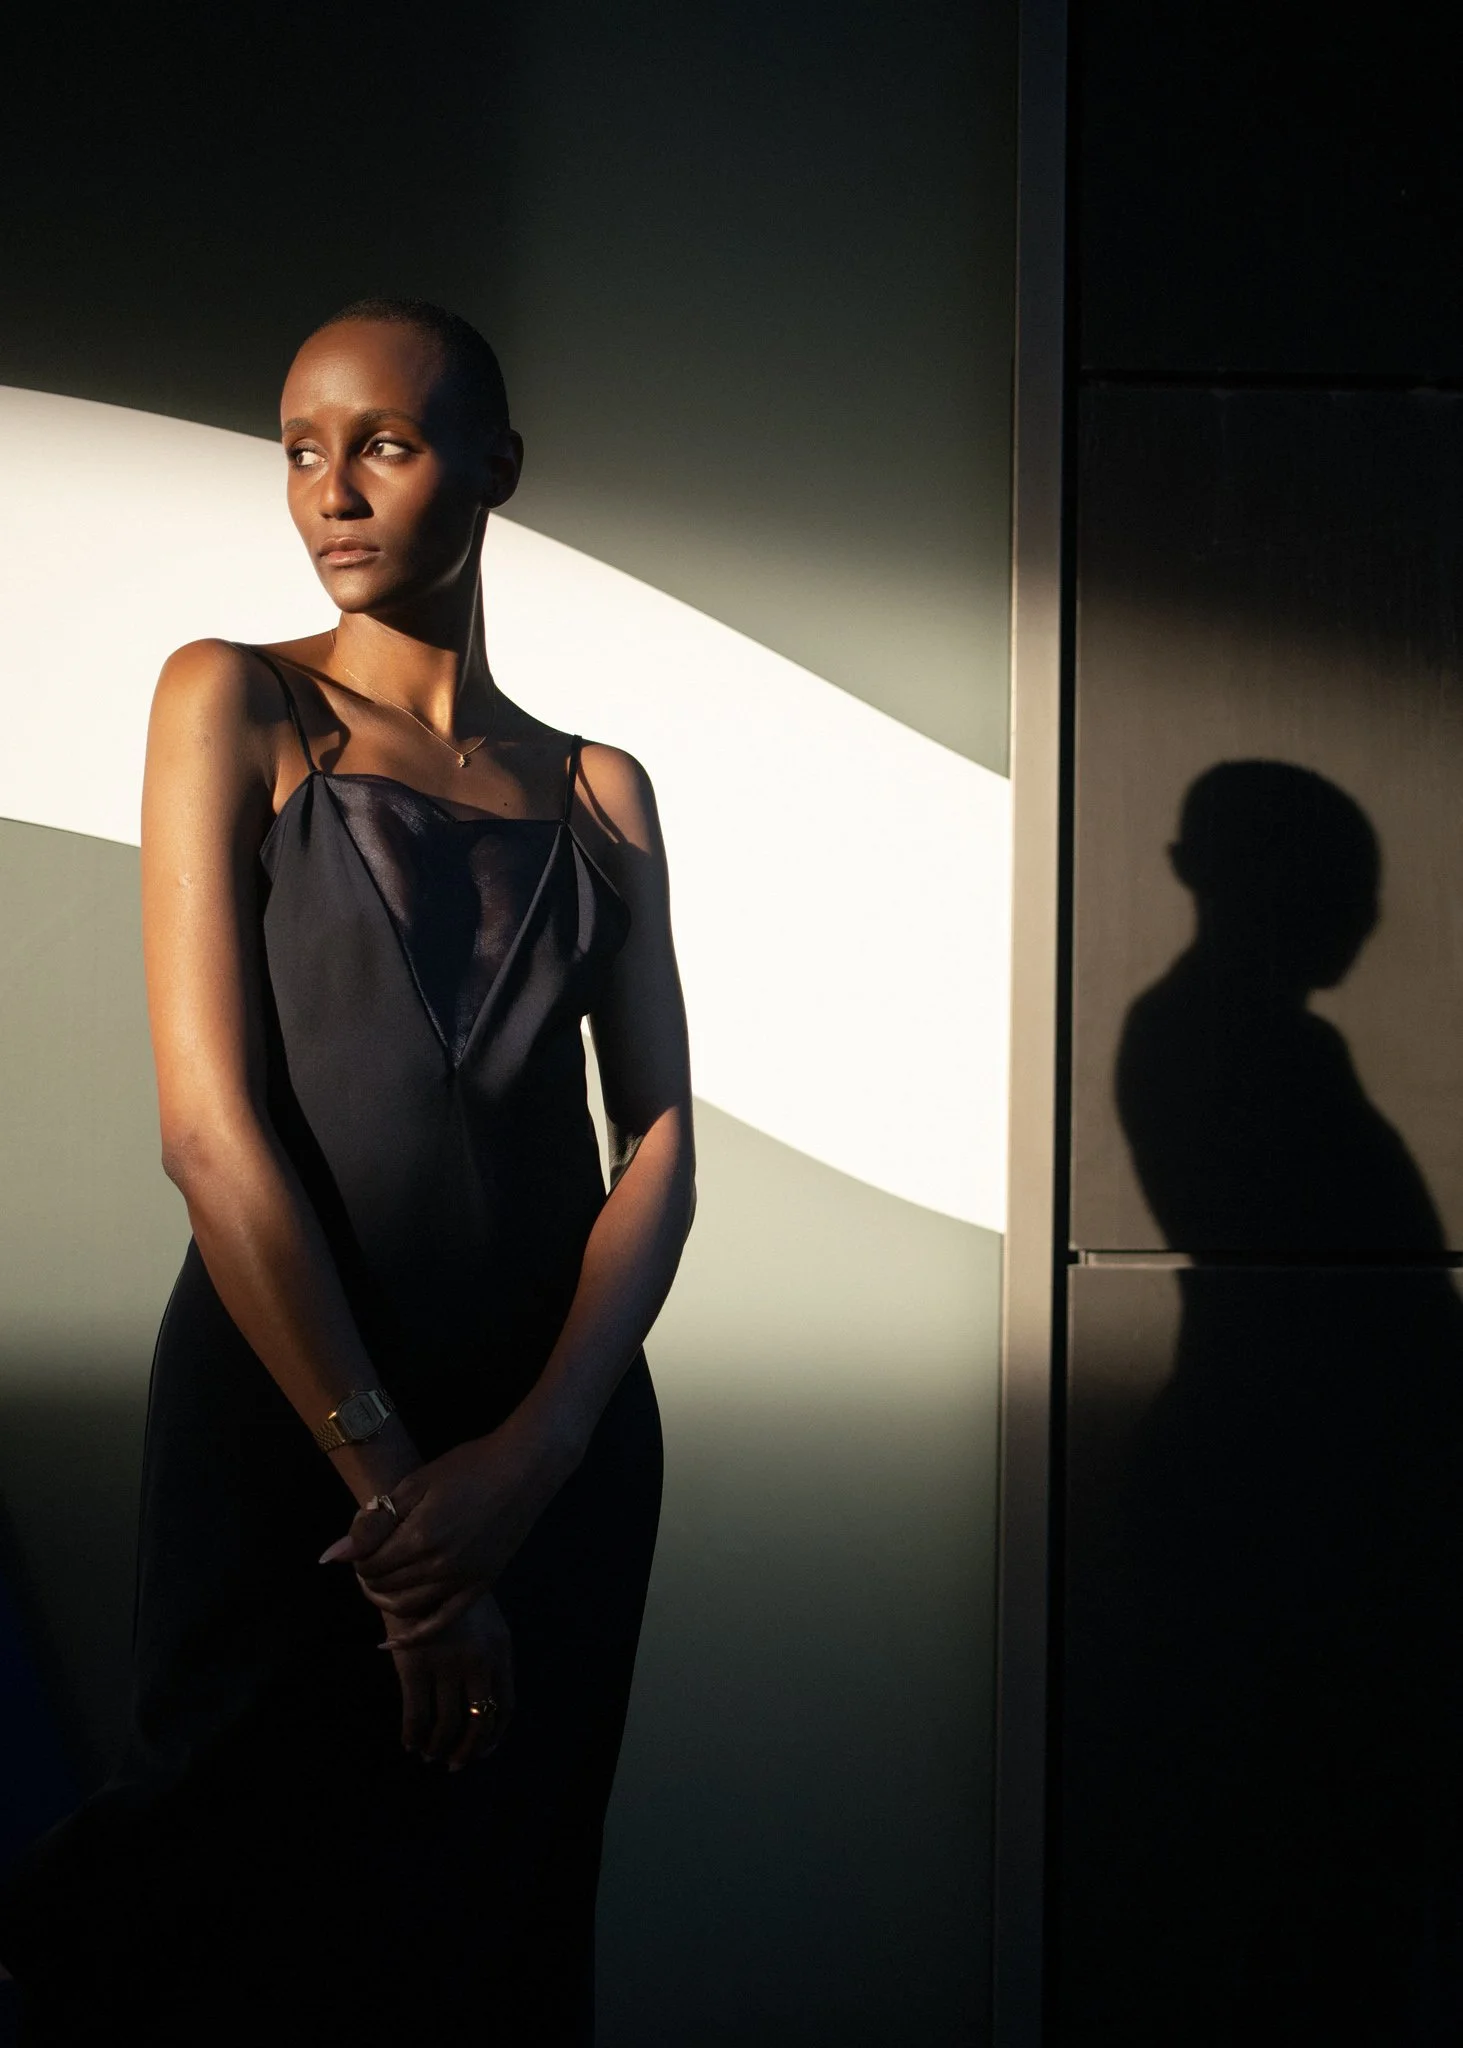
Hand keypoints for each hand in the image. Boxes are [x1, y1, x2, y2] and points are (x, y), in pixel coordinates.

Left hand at [320, 1400, 584, 1642]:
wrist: (523, 1468)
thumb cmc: (467, 1467)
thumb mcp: (415, 1483)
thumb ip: (373, 1522)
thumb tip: (331, 1557)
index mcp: (419, 1537)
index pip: (368, 1564)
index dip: (357, 1556)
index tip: (362, 1541)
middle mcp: (439, 1567)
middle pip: (384, 1587)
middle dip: (368, 1576)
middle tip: (369, 1559)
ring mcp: (461, 1581)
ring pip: (406, 1607)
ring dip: (383, 1599)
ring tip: (380, 1582)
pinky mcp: (480, 1586)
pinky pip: (441, 1623)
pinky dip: (413, 1636)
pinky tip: (392, 1640)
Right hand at [384, 1586, 514, 1770]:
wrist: (413, 1566)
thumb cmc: (447, 1591)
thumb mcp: (483, 1617)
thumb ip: (488, 1653)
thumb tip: (483, 1703)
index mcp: (500, 1648)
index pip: (507, 1705)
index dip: (494, 1735)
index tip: (482, 1749)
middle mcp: (479, 1660)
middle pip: (479, 1722)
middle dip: (466, 1750)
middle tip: (453, 1763)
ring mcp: (446, 1664)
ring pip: (447, 1725)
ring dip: (438, 1747)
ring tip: (429, 1753)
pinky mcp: (413, 1665)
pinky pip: (416, 1716)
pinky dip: (413, 1735)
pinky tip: (409, 1740)